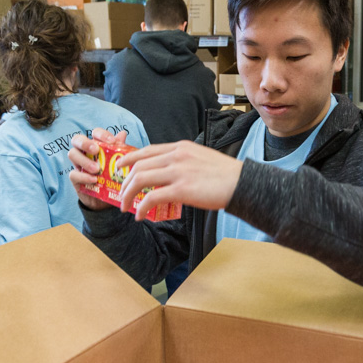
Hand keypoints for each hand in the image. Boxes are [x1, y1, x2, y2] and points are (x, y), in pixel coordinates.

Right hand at [68, 129, 128, 210]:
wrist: (104, 198)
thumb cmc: (110, 176)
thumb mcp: (117, 163)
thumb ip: (119, 149)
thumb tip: (123, 133)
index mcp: (95, 145)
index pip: (94, 133)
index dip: (101, 134)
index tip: (112, 141)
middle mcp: (84, 152)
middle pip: (76, 139)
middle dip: (85, 143)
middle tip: (95, 150)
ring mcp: (78, 164)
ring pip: (72, 154)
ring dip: (84, 160)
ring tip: (97, 169)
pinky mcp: (75, 178)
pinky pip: (73, 174)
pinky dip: (84, 176)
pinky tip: (94, 180)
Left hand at [117, 140, 243, 220]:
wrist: (242, 184)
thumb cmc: (225, 175)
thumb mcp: (200, 158)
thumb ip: (183, 161)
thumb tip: (168, 171)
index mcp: (181, 147)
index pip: (147, 150)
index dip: (129, 159)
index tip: (120, 168)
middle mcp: (177, 156)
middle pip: (139, 165)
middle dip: (125, 181)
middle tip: (121, 194)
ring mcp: (179, 172)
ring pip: (140, 179)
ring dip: (128, 194)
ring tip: (126, 206)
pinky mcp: (182, 189)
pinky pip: (152, 197)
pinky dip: (142, 207)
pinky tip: (140, 215)